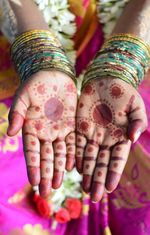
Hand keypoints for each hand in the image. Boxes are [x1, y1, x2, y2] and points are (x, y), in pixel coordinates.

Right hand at [7, 71, 76, 196]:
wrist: (53, 74)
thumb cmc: (34, 84)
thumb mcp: (22, 98)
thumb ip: (17, 115)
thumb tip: (11, 134)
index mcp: (31, 128)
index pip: (31, 151)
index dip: (33, 166)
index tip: (34, 181)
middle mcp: (45, 133)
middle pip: (46, 157)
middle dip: (46, 174)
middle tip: (48, 192)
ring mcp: (59, 130)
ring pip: (59, 153)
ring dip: (59, 169)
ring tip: (59, 184)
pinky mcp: (72, 125)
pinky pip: (73, 142)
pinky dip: (72, 154)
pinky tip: (73, 166)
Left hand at [76, 77, 146, 201]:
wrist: (107, 79)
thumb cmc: (124, 93)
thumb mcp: (136, 106)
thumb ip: (137, 122)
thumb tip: (133, 139)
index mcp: (120, 137)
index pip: (117, 160)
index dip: (113, 173)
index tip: (109, 188)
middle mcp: (106, 139)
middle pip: (101, 163)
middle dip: (98, 179)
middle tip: (93, 197)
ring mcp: (92, 134)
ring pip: (89, 157)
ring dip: (86, 172)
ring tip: (83, 188)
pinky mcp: (80, 127)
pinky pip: (77, 144)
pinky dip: (76, 156)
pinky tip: (75, 168)